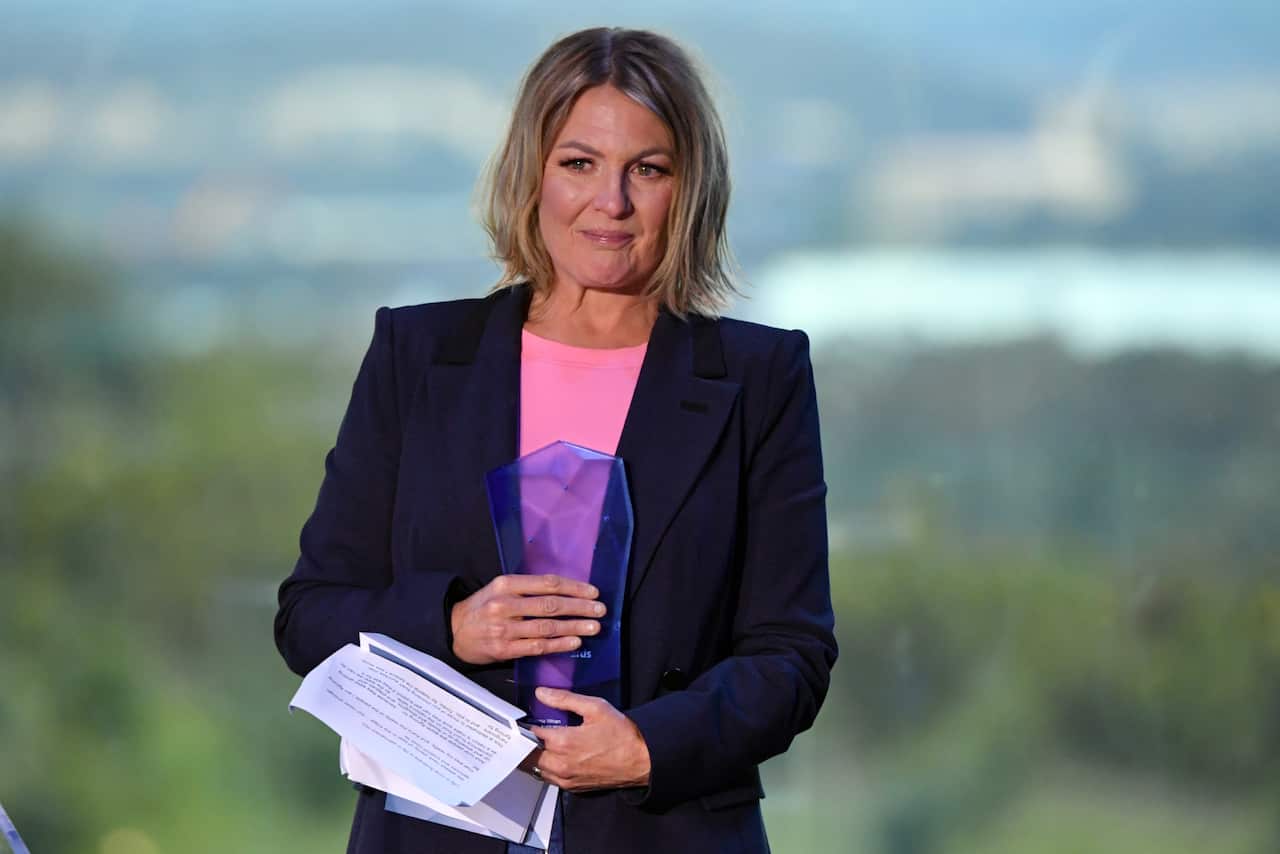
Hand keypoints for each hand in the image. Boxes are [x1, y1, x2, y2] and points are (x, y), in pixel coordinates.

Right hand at [450, 574, 604, 665]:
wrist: (454, 630)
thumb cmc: (483, 607)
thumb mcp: (500, 589)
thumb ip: (527, 589)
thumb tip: (566, 592)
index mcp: (506, 584)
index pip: (548, 583)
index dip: (574, 588)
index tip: (593, 592)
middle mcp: (505, 604)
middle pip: (551, 605)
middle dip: (580, 608)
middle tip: (600, 610)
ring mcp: (504, 628)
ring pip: (547, 627)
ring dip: (574, 627)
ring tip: (593, 627)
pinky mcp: (504, 649)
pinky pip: (537, 647)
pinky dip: (559, 644)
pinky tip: (574, 642)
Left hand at [529, 687, 650, 791]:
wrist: (640, 760)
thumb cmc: (621, 734)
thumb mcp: (594, 707)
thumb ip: (564, 699)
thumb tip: (542, 693)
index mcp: (563, 742)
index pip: (530, 733)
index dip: (526, 724)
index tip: (524, 718)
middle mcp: (560, 763)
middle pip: (528, 754)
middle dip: (526, 741)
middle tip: (529, 730)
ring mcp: (566, 778)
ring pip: (536, 768)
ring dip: (534, 756)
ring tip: (538, 743)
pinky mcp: (573, 787)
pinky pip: (549, 779)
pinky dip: (545, 768)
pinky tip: (552, 757)